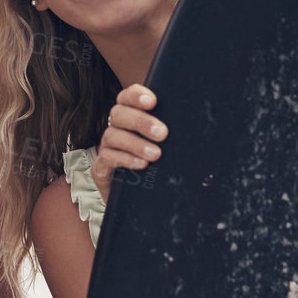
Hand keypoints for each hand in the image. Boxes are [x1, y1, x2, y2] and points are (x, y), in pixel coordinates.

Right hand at [93, 84, 166, 203]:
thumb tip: (196, 121)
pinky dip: (125, 159)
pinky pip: (107, 157)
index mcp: (131, 117)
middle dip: (141, 121)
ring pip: (112, 135)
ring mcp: (107, 147)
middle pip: (119, 113)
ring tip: (156, 154)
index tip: (152, 101)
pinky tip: (141, 165)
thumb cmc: (160, 168)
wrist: (144, 201)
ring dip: (135, 143)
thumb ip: (173, 133)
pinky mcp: (101, 168)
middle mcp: (117, 129)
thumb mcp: (169, 147)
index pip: (127, 97)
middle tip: (162, 133)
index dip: (136, 95)